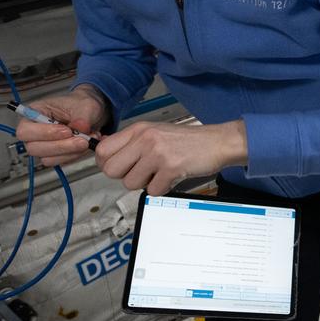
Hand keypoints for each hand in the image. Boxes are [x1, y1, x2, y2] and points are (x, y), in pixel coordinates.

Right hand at [16, 86, 109, 166]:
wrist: (90, 115)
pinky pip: (58, 162)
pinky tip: (84, 146)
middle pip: (33, 148)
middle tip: (81, 140)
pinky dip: (73, 156)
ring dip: (68, 152)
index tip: (67, 130)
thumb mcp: (86, 105)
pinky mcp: (53, 155)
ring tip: (86, 141)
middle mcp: (34, 132)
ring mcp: (42, 145)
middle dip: (59, 146)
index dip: (44, 133)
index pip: (25, 130)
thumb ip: (83, 116)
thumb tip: (80, 127)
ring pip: (46, 158)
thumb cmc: (81, 105)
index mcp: (34, 113)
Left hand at [94, 121, 246, 195]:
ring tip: (158, 174)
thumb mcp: (154, 133)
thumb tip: (106, 158)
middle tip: (139, 173)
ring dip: (144, 184)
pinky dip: (161, 189)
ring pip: (130, 183)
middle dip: (124, 177)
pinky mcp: (171, 168)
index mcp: (138, 129)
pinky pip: (152, 190)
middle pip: (111, 170)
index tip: (117, 168)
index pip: (103, 150)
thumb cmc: (185, 141)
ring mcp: (158, 153)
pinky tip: (171, 178)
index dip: (106, 164)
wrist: (216, 142)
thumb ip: (131, 143)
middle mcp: (145, 139)